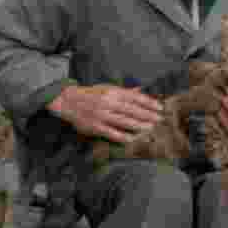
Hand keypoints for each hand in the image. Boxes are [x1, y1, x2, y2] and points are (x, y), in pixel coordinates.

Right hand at [49, 82, 163, 142]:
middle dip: (148, 115)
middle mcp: (108, 102)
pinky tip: (133, 138)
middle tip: (159, 119)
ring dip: (139, 125)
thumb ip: (123, 91)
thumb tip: (140, 91)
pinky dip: (124, 136)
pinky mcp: (96, 126)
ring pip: (125, 121)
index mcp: (112, 92)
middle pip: (132, 110)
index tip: (159, 107)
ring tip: (150, 127)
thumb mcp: (106, 88)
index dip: (149, 102)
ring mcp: (102, 115)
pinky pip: (113, 133)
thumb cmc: (90, 95)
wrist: (68, 102)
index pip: (135, 97)